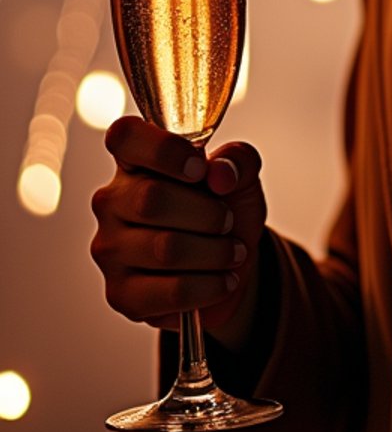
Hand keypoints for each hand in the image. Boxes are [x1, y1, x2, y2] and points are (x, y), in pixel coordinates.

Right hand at [90, 116, 265, 351]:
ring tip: (233, 252)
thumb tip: (220, 173)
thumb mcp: (242, 177)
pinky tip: (223, 280)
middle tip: (227, 221)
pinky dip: (210, 286)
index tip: (200, 167)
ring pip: (165, 249)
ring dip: (215, 252)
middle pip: (152, 198)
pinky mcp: (121, 294)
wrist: (229, 267)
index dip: (163, 149)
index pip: (125, 137)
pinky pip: (171, 291)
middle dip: (207, 212)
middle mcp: (111, 202)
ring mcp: (109, 250)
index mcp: (135, 162)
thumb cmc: (225, 210)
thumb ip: (238, 160)